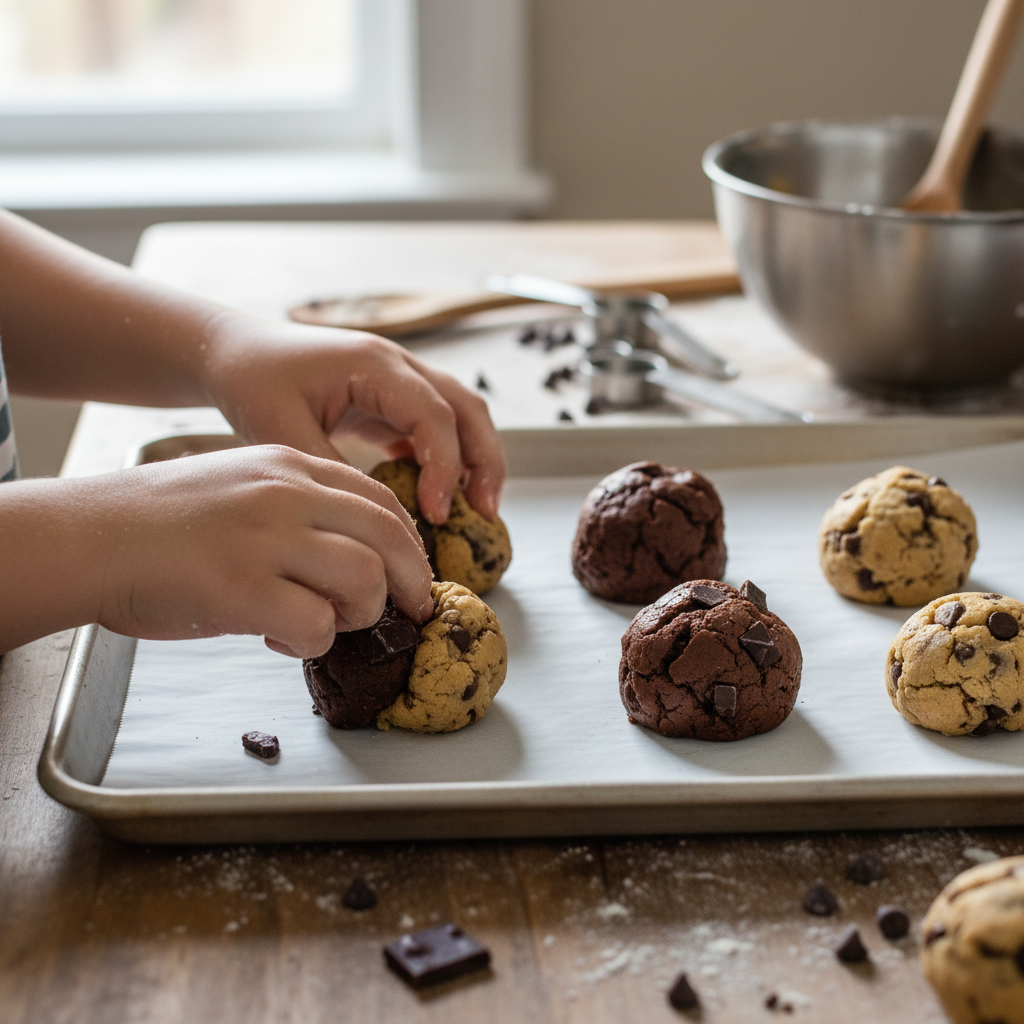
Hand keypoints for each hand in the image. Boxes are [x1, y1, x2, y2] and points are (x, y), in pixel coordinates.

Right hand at [75, 446, 431, 657]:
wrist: (87, 537)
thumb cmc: (158, 522)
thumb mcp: (239, 486)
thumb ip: (297, 510)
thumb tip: (353, 556)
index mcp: (288, 466)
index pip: (379, 499)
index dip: (409, 542)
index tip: (413, 573)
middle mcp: (285, 494)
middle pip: (390, 536)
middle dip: (412, 581)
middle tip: (411, 610)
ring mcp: (265, 539)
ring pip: (366, 579)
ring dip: (360, 613)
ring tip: (328, 622)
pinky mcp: (242, 588)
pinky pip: (318, 624)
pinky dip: (312, 640)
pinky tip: (277, 635)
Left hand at [199, 313, 505, 525]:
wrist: (235, 352)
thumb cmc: (252, 381)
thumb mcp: (280, 429)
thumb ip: (329, 469)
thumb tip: (372, 517)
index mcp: (374, 364)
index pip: (434, 414)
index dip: (444, 465)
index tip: (436, 513)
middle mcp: (398, 366)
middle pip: (468, 408)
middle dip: (485, 461)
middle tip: (487, 513)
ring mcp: (400, 381)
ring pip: (463, 416)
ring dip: (476, 460)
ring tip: (479, 510)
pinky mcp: (393, 402)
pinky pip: (438, 429)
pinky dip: (450, 461)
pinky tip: (442, 498)